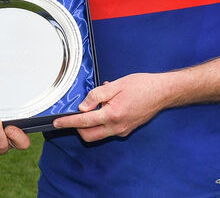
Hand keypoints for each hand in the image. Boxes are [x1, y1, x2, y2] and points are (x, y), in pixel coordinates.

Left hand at [52, 73, 169, 141]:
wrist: (162, 92)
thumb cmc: (141, 86)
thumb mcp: (116, 85)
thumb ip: (97, 96)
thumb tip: (82, 107)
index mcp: (112, 114)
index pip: (84, 122)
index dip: (68, 122)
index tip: (57, 123)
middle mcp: (117, 127)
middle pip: (89, 135)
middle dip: (77, 128)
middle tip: (75, 113)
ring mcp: (122, 130)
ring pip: (98, 134)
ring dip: (91, 123)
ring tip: (99, 102)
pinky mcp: (126, 130)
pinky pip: (108, 130)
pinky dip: (102, 120)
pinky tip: (109, 104)